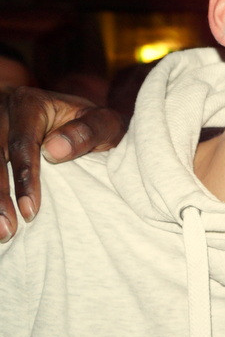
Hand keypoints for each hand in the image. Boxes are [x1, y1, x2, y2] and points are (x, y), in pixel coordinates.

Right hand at [0, 86, 124, 240]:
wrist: (65, 113)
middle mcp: (2, 112)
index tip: (30, 211)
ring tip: (2, 232)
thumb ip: (89, 131)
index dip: (25, 179)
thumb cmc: (88, 123)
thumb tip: (54, 150)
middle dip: (0, 198)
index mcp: (30, 104)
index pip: (23, 144)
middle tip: (7, 231)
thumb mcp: (103, 121)